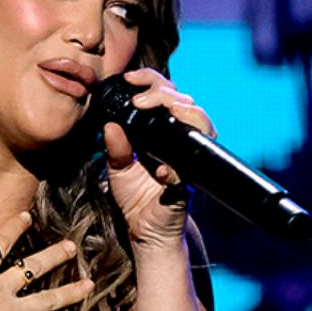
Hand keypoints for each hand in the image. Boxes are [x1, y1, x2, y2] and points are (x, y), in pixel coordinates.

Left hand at [101, 67, 216, 250]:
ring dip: (185, 112)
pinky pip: (190, 169)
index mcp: (162, 133)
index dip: (153, 81)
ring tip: (168, 109)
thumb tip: (109, 126)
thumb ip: (116, 147)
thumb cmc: (136, 198)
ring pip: (202, 125)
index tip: (132, 79)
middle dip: (164, 93)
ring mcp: (189, 160)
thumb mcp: (117, 169)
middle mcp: (180, 141)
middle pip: (186, 102)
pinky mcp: (190, 184)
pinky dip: (176, 170)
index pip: (166, 96)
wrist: (145, 231)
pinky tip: (162, 169)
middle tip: (141, 99)